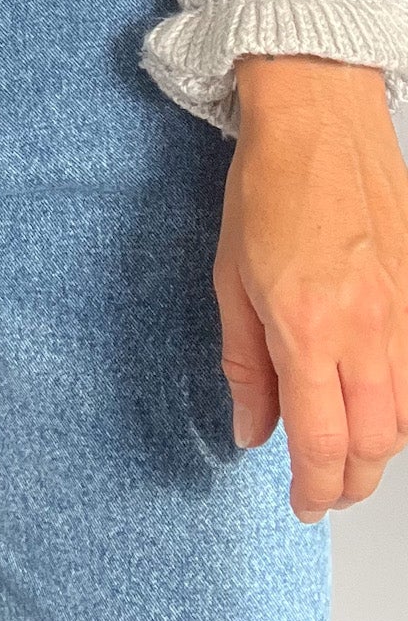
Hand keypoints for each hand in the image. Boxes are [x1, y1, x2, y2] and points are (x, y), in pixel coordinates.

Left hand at [215, 55, 407, 520]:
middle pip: (375, 444)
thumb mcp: (229, 276)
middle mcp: (367, 327)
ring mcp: (405, 312)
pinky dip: (399, 402)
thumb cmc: (269, 183)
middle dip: (349, 482)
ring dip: (376, 447)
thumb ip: (244, 362)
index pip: (320, 441)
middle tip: (322, 489)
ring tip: (343, 450)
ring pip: (406, 417)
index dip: (312, 488)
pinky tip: (371, 398)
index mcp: (307, 325)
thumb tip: (251, 428)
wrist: (319, 117)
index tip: (301, 503)